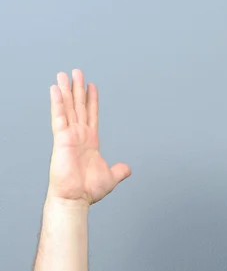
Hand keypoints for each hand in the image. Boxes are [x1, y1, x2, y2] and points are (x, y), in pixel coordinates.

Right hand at [47, 69, 130, 205]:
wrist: (76, 198)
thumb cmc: (88, 190)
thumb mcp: (111, 177)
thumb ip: (119, 170)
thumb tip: (127, 168)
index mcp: (90, 142)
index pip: (91, 116)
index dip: (91, 101)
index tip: (91, 86)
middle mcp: (78, 136)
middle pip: (78, 107)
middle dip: (77, 89)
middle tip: (77, 72)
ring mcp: (69, 136)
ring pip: (68, 108)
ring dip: (66, 90)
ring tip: (64, 74)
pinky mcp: (61, 139)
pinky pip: (59, 117)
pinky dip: (57, 103)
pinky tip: (55, 90)